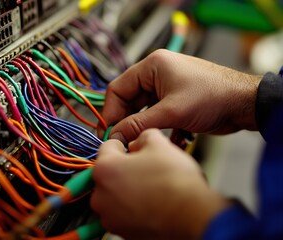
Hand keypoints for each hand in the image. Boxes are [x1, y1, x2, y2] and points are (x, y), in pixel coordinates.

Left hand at [91, 129, 230, 238]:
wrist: (191, 215)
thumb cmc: (174, 181)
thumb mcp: (159, 143)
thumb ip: (142, 136)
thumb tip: (138, 142)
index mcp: (105, 168)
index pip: (108, 146)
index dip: (124, 145)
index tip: (133, 150)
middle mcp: (100, 194)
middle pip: (109, 172)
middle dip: (124, 168)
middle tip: (145, 169)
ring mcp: (108, 215)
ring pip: (114, 193)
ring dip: (127, 188)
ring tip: (150, 187)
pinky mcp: (119, 230)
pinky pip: (121, 212)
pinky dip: (132, 206)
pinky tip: (150, 202)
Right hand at [98, 49, 260, 144]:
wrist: (244, 103)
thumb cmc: (212, 97)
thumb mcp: (172, 112)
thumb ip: (140, 124)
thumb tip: (116, 135)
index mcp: (152, 66)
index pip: (118, 88)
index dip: (110, 112)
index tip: (108, 133)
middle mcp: (156, 74)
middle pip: (128, 100)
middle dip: (124, 121)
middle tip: (120, 142)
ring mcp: (165, 88)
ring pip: (141, 110)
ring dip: (140, 126)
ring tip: (137, 143)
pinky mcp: (173, 101)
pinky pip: (154, 115)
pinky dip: (154, 127)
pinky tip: (160, 139)